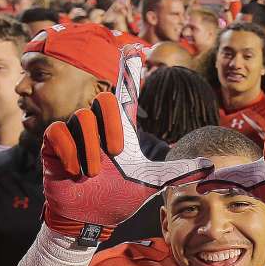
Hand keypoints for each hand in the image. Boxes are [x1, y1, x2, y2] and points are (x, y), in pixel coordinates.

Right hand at [42, 45, 211, 245]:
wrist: (91, 218)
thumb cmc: (119, 197)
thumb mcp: (152, 182)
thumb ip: (178, 171)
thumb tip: (210, 165)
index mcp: (120, 130)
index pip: (125, 92)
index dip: (128, 69)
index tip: (133, 47)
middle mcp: (98, 126)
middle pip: (105, 101)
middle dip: (111, 128)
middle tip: (114, 154)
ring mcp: (75, 133)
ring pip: (82, 118)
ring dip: (91, 150)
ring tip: (94, 172)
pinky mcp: (53, 144)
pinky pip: (59, 133)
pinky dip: (70, 153)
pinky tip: (75, 171)